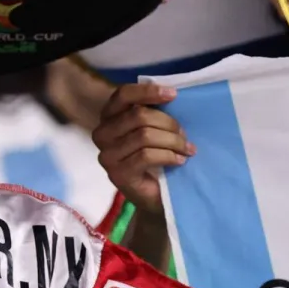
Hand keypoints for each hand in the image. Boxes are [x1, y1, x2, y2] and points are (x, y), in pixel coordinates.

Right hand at [92, 83, 195, 215]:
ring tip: (186, 149)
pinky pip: (146, 156)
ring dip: (173, 141)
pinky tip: (179, 161)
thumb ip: (154, 111)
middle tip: (184, 134)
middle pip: (138, 116)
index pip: (123, 95)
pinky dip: (168, 156)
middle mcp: (102, 134)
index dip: (148, 91)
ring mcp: (107, 156)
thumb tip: (170, 93)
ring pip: (144, 135)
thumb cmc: (156, 157)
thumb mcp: (153, 128)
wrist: (155, 195)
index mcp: (108, 117)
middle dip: (168, 123)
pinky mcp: (117, 174)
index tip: (173, 94)